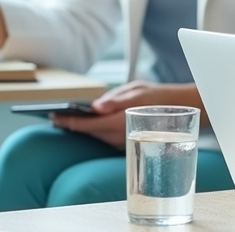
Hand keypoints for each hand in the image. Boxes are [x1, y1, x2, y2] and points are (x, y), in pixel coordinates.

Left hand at [51, 81, 173, 147]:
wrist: (181, 112)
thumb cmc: (158, 97)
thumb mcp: (137, 90)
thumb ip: (115, 99)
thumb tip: (96, 106)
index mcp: (120, 121)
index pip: (87, 125)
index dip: (68, 121)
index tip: (53, 117)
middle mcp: (121, 137)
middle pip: (90, 133)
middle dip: (73, 125)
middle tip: (55, 117)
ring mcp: (125, 143)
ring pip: (98, 137)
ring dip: (84, 129)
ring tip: (68, 119)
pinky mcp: (128, 144)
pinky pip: (107, 138)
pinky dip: (97, 131)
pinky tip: (89, 123)